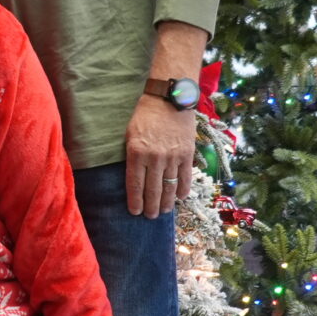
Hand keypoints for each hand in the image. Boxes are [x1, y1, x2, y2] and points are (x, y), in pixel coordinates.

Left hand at [124, 93, 196, 217]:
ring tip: (162, 211)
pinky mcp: (187, 154)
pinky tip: (178, 198)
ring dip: (166, 202)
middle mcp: (154, 157)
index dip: (135, 201)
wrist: (169, 99)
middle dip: (150, 207)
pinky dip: (182, 190)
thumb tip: (134, 178)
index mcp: (136, 153)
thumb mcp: (129, 134)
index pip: (134, 184)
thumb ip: (132, 156)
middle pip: (152, 190)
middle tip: (149, 216)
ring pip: (169, 187)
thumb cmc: (144, 116)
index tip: (135, 212)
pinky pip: (185, 177)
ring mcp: (172, 156)